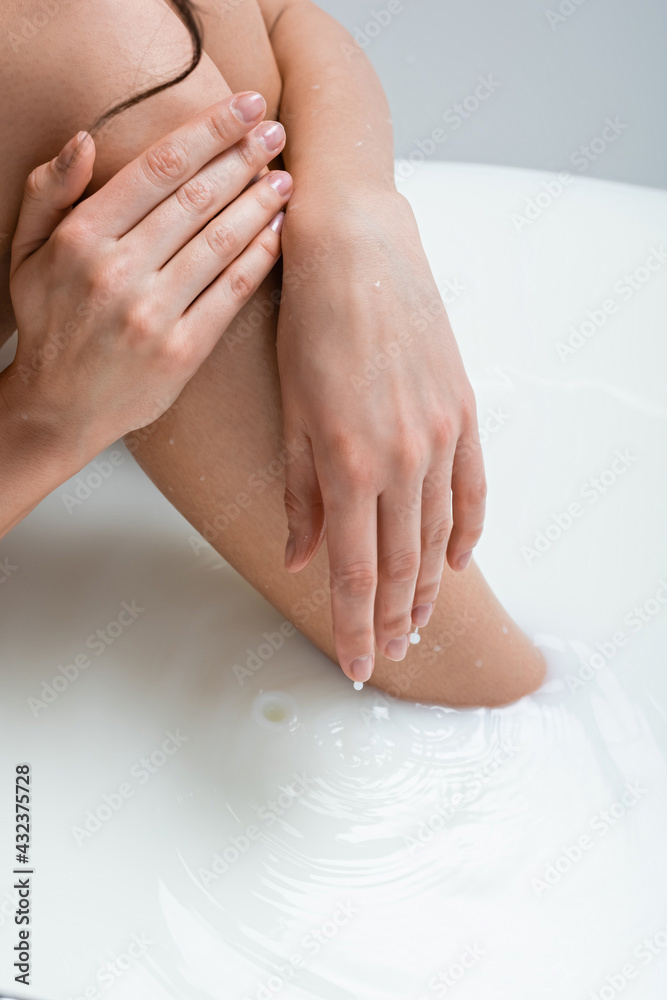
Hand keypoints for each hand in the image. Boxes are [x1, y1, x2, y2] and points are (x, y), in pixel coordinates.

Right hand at [4, 91, 291, 464]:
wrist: (60, 409)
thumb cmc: (49, 323)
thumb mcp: (26, 252)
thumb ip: (47, 192)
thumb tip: (85, 140)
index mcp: (80, 239)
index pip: (157, 169)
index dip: (207, 132)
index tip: (242, 106)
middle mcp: (117, 273)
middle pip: (195, 199)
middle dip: (242, 158)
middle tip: (276, 132)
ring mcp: (151, 315)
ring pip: (219, 242)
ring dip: (258, 204)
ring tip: (284, 179)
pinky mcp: (181, 352)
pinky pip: (230, 293)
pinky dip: (259, 258)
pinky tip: (278, 232)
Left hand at [277, 189, 485, 682]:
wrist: (357, 250)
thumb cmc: (307, 325)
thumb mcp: (288, 412)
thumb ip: (299, 493)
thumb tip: (298, 557)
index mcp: (347, 465)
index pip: (356, 572)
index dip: (355, 626)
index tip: (355, 664)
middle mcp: (401, 459)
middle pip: (403, 565)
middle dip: (393, 618)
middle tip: (388, 653)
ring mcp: (440, 436)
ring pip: (438, 534)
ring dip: (428, 586)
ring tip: (419, 622)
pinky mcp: (462, 411)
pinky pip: (473, 488)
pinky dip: (466, 530)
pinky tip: (458, 561)